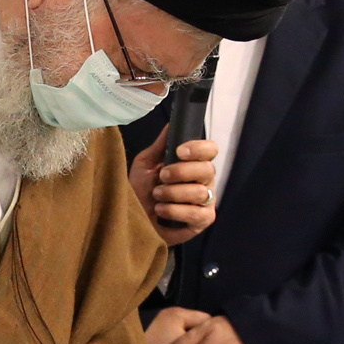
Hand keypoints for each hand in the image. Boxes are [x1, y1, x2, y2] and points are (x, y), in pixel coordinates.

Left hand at [126, 127, 219, 244]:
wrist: (133, 219)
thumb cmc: (140, 190)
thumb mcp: (145, 164)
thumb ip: (160, 145)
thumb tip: (171, 123)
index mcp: (194, 163)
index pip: (211, 150)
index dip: (199, 149)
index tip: (180, 151)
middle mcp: (204, 181)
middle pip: (208, 169)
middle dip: (181, 172)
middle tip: (162, 176)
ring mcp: (206, 201)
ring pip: (200, 192)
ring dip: (173, 193)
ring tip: (157, 195)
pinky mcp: (203, 220)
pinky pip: (196, 213)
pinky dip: (175, 211)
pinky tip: (161, 210)